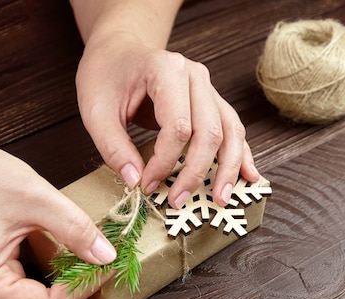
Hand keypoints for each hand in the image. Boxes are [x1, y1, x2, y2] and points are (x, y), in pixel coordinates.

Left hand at [75, 31, 259, 208]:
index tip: (146, 184)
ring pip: (230, 131)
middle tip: (178, 201)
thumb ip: (114, 147)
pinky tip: (248, 175)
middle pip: (210, 131)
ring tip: (221, 197)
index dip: (164, 162)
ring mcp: (208, 87)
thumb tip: (135, 181)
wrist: (119, 50)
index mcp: (166, 70)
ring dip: (229, 168)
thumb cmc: (106, 76)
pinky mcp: (212, 101)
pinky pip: (233, 128)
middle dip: (196, 172)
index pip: (178, 126)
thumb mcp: (95, 111)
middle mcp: (195, 76)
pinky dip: (242, 153)